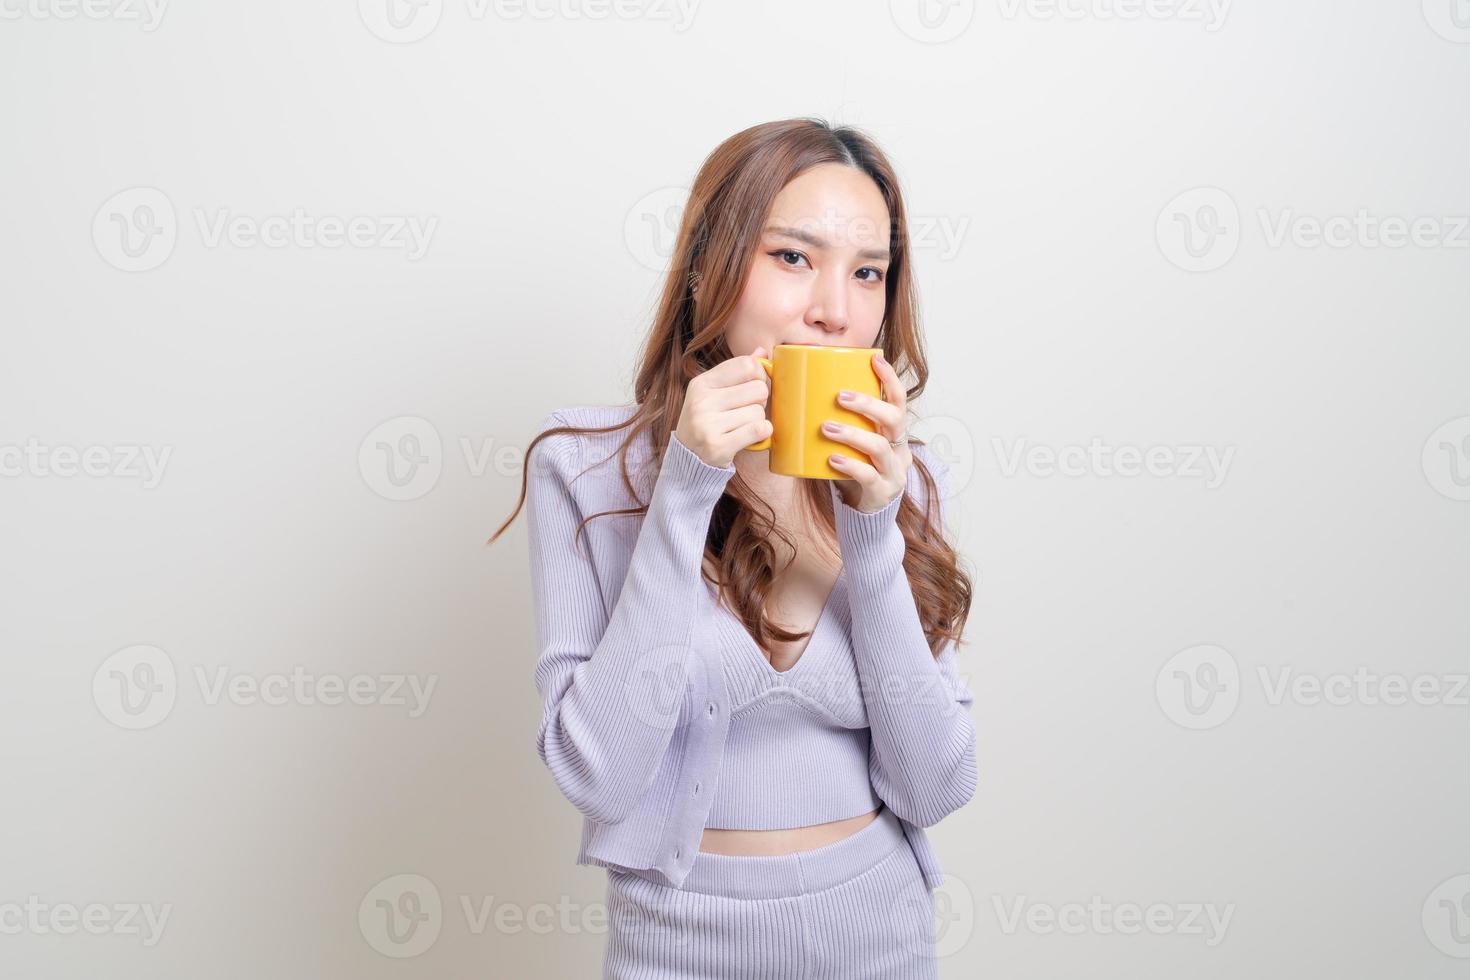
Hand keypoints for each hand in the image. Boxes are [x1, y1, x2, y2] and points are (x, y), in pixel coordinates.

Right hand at [674, 345, 772, 468]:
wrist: (688, 460)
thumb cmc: (708, 422)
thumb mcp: (714, 393)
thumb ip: (737, 372)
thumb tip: (762, 351)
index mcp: (701, 383)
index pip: (747, 365)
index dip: (759, 375)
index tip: (753, 387)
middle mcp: (701, 401)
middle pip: (758, 389)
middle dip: (760, 401)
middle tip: (747, 411)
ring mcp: (707, 425)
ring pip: (759, 412)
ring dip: (757, 421)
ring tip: (742, 427)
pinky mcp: (718, 447)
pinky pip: (758, 429)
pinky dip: (762, 433)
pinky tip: (751, 436)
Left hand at [823, 351, 911, 512]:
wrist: (864, 508)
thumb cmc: (853, 465)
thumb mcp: (851, 440)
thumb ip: (836, 418)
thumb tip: (794, 388)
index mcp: (893, 430)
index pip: (899, 399)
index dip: (890, 378)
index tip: (874, 359)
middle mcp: (899, 447)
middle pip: (895, 418)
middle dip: (868, 404)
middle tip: (839, 396)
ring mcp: (894, 471)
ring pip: (880, 446)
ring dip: (853, 434)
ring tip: (826, 428)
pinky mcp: (883, 491)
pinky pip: (868, 476)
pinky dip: (850, 465)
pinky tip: (832, 459)